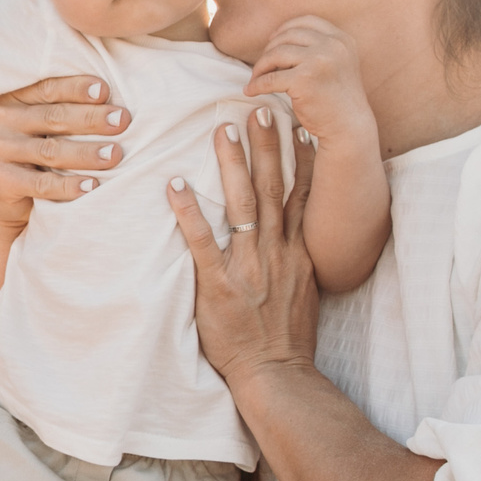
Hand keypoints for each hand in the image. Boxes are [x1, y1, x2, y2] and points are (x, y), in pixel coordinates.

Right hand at [0, 74, 132, 238]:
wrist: (1, 195)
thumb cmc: (34, 151)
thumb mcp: (40, 124)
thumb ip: (63, 107)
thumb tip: (113, 98)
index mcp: (14, 98)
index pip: (48, 88)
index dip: (76, 88)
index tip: (105, 91)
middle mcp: (1, 120)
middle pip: (52, 117)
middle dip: (91, 118)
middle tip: (122, 121)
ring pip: (50, 151)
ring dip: (86, 153)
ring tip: (114, 154)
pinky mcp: (1, 181)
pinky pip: (41, 184)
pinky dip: (68, 186)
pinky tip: (91, 186)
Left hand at [166, 107, 321, 389]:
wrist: (276, 374)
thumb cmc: (287, 337)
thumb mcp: (305, 292)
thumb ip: (298, 260)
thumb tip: (294, 236)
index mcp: (299, 253)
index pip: (303, 196)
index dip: (303, 159)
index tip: (300, 125)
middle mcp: (276, 253)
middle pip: (273, 188)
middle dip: (267, 146)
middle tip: (260, 106)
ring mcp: (248, 268)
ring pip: (242, 204)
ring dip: (232, 164)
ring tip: (224, 128)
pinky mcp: (219, 286)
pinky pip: (200, 241)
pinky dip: (188, 211)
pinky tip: (174, 184)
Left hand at [244, 16, 375, 151]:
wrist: (349, 127)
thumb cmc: (337, 99)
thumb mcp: (336, 63)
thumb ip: (318, 47)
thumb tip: (277, 37)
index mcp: (341, 39)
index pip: (306, 21)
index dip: (285, 29)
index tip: (272, 41)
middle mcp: (332, 46)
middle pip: (288, 36)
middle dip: (270, 50)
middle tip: (262, 66)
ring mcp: (319, 61)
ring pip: (276, 54)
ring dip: (261, 66)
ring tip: (255, 78)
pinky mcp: (304, 80)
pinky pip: (270, 78)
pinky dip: (257, 84)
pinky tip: (252, 91)